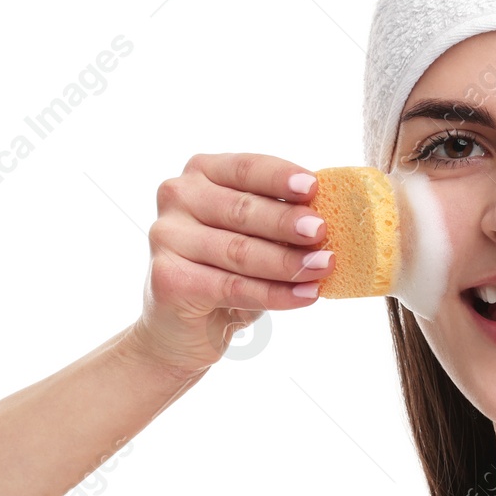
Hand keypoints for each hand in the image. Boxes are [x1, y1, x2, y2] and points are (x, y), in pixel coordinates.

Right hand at [129, 152, 329, 373]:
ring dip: (287, 262)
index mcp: (201, 174)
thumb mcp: (255, 237)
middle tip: (322, 232)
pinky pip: (232, 286)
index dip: (280, 177)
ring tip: (323, 267)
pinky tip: (305, 295)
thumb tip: (328, 217)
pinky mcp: (168, 278)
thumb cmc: (227, 273)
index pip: (245, 168)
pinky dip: (274, 294)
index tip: (314, 187)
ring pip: (239, 251)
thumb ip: (279, 219)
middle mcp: (178, 197)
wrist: (185, 328)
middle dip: (287, 223)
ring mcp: (167, 236)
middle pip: (242, 210)